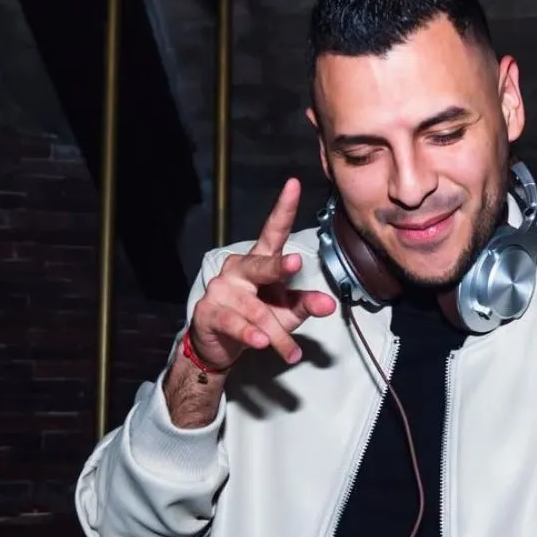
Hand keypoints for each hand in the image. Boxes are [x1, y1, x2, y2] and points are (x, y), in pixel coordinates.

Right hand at [189, 179, 335, 370]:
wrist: (220, 345)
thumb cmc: (257, 319)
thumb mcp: (287, 311)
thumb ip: (306, 304)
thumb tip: (329, 304)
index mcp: (259, 261)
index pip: (273, 231)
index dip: (283, 208)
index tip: (294, 185)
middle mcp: (239, 270)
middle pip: (261, 264)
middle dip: (278, 267)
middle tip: (296, 263)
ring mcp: (221, 289)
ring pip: (255, 309)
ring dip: (277, 333)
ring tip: (291, 352)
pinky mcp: (208, 312)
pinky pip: (234, 323)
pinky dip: (250, 335)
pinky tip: (261, 342)